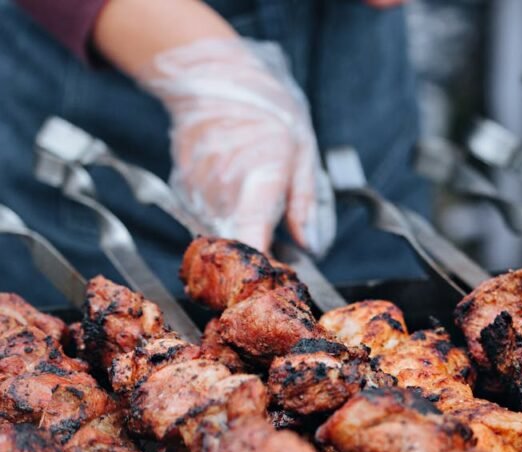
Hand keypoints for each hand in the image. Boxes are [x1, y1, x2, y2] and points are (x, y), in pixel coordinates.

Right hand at [139, 38, 334, 255]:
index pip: (252, 243)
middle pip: (238, 246)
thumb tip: (311, 245)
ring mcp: (197, 193)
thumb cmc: (267, 113)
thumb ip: (305, 205)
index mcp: (257, 185)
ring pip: (221, 234)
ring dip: (240, 231)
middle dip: (257, 255)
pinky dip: (223, 215)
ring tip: (255, 201)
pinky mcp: (183, 190)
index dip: (263, 267)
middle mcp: (221, 194)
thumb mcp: (303, 155)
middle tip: (279, 249)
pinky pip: (206, 217)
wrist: (215, 80)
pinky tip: (234, 189)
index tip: (278, 275)